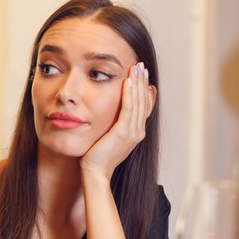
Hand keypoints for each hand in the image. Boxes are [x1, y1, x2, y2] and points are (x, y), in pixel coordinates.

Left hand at [80, 62, 155, 179]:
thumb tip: (111, 112)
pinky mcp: (123, 133)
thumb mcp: (109, 137)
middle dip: (142, 82)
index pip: (143, 106)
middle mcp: (138, 131)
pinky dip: (129, 94)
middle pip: (143, 101)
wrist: (95, 172)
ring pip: (137, 102)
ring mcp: (132, 132)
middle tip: (141, 65)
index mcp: (136, 132)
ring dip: (138, 83)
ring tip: (137, 68)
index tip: (142, 75)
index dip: (144, 89)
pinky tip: (127, 81)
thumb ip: (114, 124)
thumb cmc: (96, 156)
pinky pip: (128, 109)